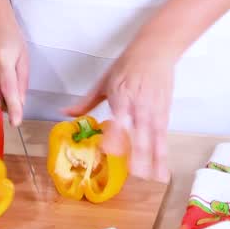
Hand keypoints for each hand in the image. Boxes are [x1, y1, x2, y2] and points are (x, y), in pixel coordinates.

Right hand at [0, 12, 28, 127]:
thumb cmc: (10, 37)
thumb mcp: (23, 57)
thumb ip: (22, 82)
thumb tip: (20, 103)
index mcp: (3, 59)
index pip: (8, 89)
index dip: (12, 107)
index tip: (16, 121)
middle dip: (3, 108)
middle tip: (13, 112)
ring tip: (6, 84)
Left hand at [65, 38, 175, 182]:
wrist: (156, 50)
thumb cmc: (128, 64)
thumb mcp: (104, 81)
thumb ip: (86, 102)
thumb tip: (66, 112)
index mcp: (120, 95)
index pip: (118, 117)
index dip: (114, 134)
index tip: (107, 149)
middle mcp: (138, 104)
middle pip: (138, 131)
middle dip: (137, 153)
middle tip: (135, 173)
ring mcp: (152, 110)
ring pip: (153, 138)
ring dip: (153, 158)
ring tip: (152, 178)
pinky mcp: (164, 113)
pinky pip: (163, 137)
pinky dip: (163, 153)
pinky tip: (161, 169)